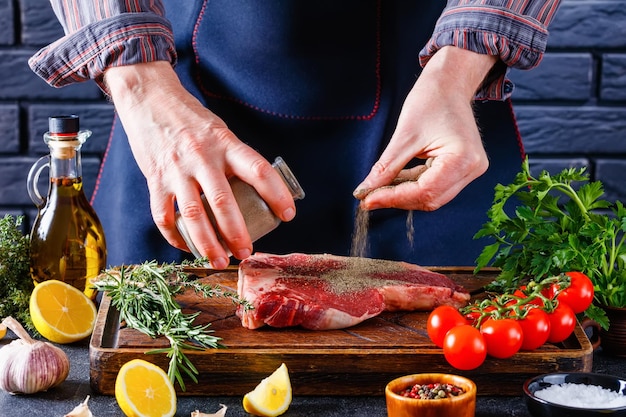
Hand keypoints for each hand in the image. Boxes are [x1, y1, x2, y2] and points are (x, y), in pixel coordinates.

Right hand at [104, 61, 296, 267]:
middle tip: (247, 252)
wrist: (148, 97)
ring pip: (193, 216)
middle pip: (224, 203)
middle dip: (238, 234)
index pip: (258, 170)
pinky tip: (186, 247)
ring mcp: (176, 170)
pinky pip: (163, 216)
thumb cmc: (191, 118)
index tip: (288, 215)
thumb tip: (256, 191)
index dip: (277, 194)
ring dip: (208, 244)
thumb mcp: (220, 131)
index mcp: (225, 143)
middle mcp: (202, 157)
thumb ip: (234, 158)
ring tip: (219, 260)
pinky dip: (175, 236)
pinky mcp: (155, 179)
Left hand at [353, 46, 496, 210]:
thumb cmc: (431, 99)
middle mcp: (472, 168)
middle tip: (369, 197)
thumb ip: (385, 168)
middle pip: (430, 198)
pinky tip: (394, 180)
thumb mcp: (404, 135)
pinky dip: (412, 185)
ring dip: (404, 194)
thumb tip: (364, 192)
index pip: (425, 191)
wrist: (450, 83)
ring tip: (379, 187)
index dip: (394, 199)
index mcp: (463, 159)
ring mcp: (470, 169)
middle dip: (398, 199)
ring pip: (432, 196)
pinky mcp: (462, 169)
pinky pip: (434, 185)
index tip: (367, 200)